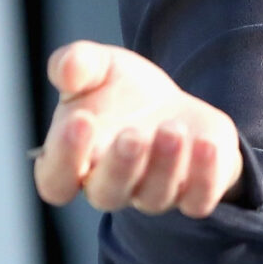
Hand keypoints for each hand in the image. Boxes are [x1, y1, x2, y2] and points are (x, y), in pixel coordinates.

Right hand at [32, 40, 245, 217]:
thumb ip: (76, 63)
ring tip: (172, 128)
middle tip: (132, 135)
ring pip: (155, 197)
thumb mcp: (97, 67)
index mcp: (75, 162)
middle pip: (107, 195)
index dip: (64, 157)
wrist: (170, 105)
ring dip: (165, 165)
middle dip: (120, 167)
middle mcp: (111, 186)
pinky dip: (205, 177)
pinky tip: (206, 144)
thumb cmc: (120, 92)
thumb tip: (68, 68)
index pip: (56, 180)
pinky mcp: (193, 192)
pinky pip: (198, 200)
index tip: (79, 120)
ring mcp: (153, 193)